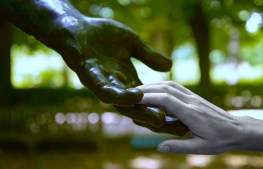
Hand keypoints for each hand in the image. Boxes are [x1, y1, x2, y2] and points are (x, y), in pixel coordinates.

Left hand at [54, 16, 187, 131]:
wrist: (76, 27)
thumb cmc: (104, 35)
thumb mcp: (133, 44)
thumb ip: (148, 56)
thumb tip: (169, 66)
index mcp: (127, 81)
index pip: (148, 99)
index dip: (163, 109)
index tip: (183, 117)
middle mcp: (117, 87)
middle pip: (138, 108)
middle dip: (155, 117)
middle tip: (177, 126)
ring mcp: (103, 84)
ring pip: (122, 104)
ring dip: (141, 111)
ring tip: (160, 117)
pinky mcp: (89, 77)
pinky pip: (106, 90)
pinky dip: (121, 95)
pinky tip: (136, 95)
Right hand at [138, 81, 242, 153]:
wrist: (238, 129)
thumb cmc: (220, 140)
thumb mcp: (201, 148)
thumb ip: (179, 147)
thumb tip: (159, 148)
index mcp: (191, 113)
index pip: (166, 100)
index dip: (149, 97)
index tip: (134, 99)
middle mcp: (191, 101)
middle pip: (165, 88)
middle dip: (146, 89)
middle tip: (130, 93)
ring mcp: (193, 97)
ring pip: (170, 85)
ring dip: (153, 85)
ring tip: (139, 90)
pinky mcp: (194, 97)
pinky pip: (175, 87)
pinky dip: (162, 86)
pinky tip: (155, 90)